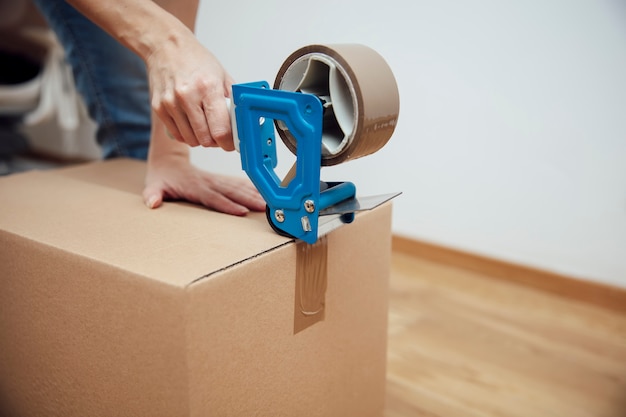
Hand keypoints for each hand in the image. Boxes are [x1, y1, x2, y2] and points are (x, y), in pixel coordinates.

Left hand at [143, 151, 265, 215]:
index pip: (213, 197)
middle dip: (248, 199)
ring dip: (253, 193)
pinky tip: (262, 193)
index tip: (242, 212)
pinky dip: (250, 187)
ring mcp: (215, 180)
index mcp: (194, 186)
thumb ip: (152, 194)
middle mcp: (208, 182)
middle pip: (231, 191)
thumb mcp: (153, 185)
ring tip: (268, 203)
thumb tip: (152, 203)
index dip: (227, 205)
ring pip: (237, 186)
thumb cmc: (161, 176)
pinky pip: (237, 183)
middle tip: (264, 207)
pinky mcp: (219, 180)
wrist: (168, 160)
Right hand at [145, 30, 235, 150]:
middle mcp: (187, 97)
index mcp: (208, 88)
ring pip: (191, 140)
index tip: (232, 143)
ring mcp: (171, 104)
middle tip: (219, 133)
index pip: (221, 130)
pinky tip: (192, 123)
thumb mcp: (222, 75)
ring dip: (201, 139)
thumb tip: (242, 122)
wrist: (166, 45)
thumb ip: (232, 100)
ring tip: (205, 126)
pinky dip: (187, 134)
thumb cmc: (195, 59)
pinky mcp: (159, 108)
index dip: (229, 142)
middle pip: (206, 139)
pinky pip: (178, 135)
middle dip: (216, 141)